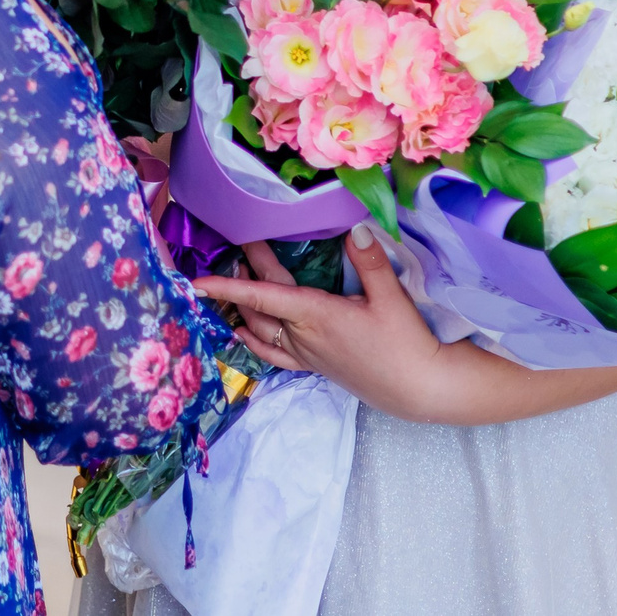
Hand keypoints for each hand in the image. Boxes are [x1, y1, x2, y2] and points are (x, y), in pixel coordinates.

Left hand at [194, 228, 468, 420]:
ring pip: (262, 327)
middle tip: (240, 241)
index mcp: (315, 315)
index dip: (227, 286)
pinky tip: (243, 331)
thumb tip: (355, 227)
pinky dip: (254, 339)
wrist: (421, 389)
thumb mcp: (391, 298)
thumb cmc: (407, 344)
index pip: (261, 296)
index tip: (196, 281)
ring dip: (246, 303)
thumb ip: (370, 261)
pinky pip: (273, 352)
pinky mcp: (315, 366)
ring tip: (239, 274)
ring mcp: (306, 354)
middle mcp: (302, 337)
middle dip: (245, 273)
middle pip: (261, 302)